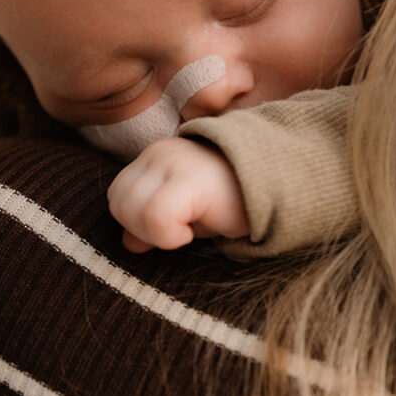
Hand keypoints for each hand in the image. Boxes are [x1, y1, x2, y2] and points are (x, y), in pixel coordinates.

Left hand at [105, 136, 250, 251]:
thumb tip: (128, 243)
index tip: (172, 228)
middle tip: (178, 231)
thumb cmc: (230, 202)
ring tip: (186, 229)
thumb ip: (153, 222)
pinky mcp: (191, 178)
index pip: (118, 195)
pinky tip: (191, 233)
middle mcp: (160, 152)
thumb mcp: (186, 214)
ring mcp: (174, 161)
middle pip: (119, 201)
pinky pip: (156, 215)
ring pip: (130, 208)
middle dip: (142, 228)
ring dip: (155, 232)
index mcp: (155, 157)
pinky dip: (169, 235)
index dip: (136, 222)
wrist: (277, 187)